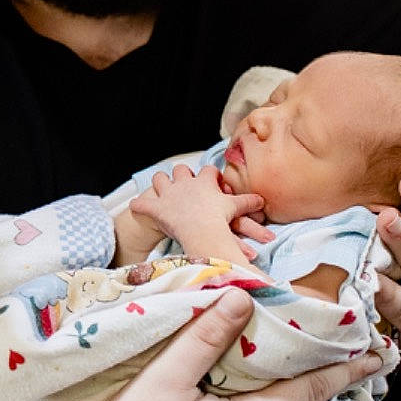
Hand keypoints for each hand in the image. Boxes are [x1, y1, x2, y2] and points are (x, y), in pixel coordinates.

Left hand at [131, 165, 263, 249]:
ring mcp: (168, 194)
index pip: (208, 171)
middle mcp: (184, 183)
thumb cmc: (219, 218)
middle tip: (184, 180)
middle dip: (182, 174)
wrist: (202, 230)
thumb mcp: (236, 208)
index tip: (212, 179)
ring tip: (161, 187)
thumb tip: (263, 201)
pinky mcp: (156, 208)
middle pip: (181, 169)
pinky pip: (142, 204)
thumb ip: (248, 202)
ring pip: (159, 179)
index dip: (210, 175)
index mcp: (204, 181)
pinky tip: (137, 206)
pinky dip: (139, 206)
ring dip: (160, 183)